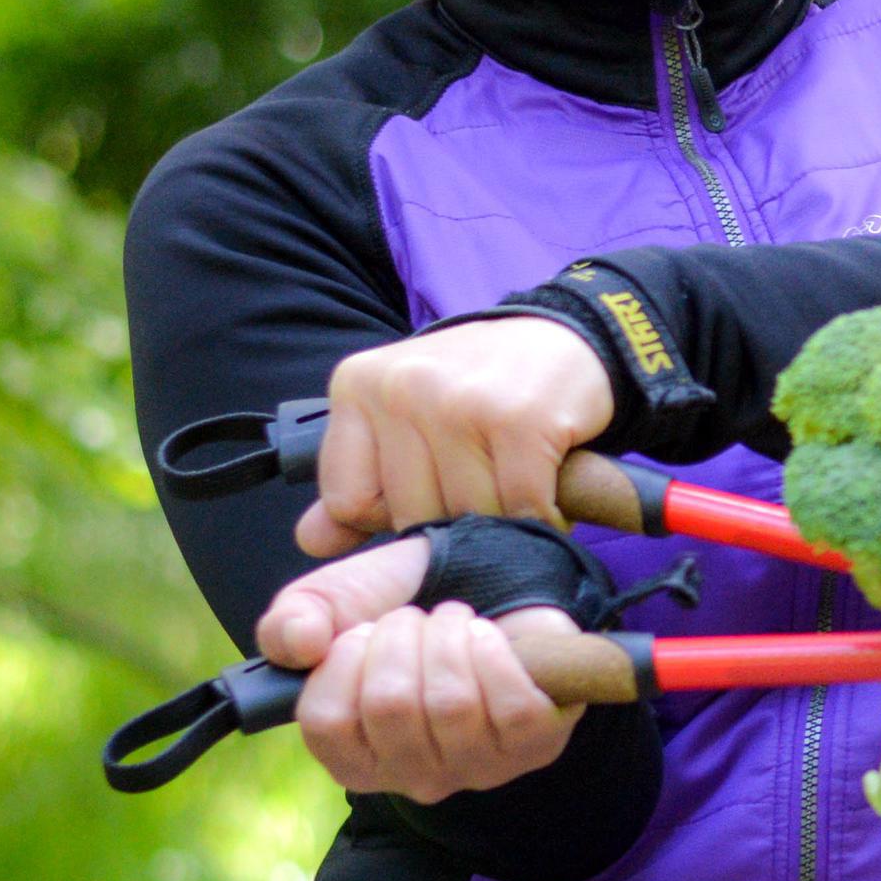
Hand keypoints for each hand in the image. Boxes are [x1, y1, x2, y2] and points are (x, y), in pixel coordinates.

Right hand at [260, 537, 581, 801]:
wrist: (491, 587)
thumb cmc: (406, 608)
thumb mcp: (335, 604)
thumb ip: (292, 622)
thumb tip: (301, 643)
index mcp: (353, 758)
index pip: (326, 723)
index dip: (343, 661)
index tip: (365, 631)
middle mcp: (412, 776)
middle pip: (391, 706)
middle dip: (401, 636)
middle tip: (416, 620)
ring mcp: (476, 769)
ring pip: (452, 704)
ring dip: (450, 637)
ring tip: (454, 622)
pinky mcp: (534, 748)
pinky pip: (513, 706)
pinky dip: (497, 653)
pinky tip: (488, 636)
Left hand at [298, 317, 616, 558]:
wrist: (568, 338)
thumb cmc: (479, 387)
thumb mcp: (401, 419)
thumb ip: (357, 480)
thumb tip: (312, 543)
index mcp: (358, 386)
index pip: (348, 500)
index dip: (390, 513)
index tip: (429, 490)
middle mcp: (402, 388)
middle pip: (411, 515)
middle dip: (454, 521)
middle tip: (483, 488)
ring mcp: (461, 402)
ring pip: (467, 517)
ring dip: (503, 523)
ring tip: (516, 490)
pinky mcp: (521, 421)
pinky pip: (521, 509)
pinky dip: (542, 518)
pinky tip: (546, 496)